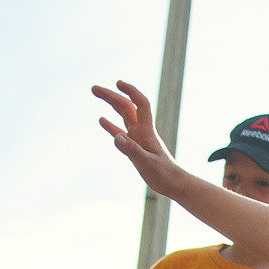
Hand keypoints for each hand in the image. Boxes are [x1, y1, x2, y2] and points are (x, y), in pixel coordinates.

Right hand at [93, 80, 185, 198]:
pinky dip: (111, 125)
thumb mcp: (146, 163)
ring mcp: (138, 138)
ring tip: (96, 94)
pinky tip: (102, 120)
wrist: (174, 184)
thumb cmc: (165, 174)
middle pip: (126, 107)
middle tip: (94, 89)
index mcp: (147, 131)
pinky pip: (121, 132)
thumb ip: (131, 150)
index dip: (131, 91)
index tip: (118, 83)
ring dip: (110, 104)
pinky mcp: (135, 147)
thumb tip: (116, 137)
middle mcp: (142, 131)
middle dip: (111, 95)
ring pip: (123, 115)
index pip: (140, 104)